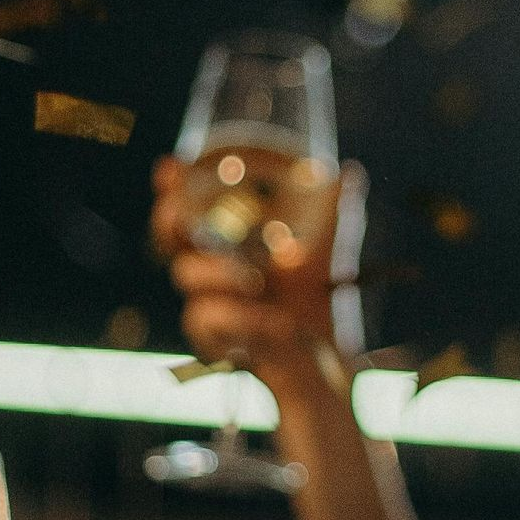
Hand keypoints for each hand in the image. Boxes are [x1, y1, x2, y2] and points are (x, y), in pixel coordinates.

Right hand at [151, 157, 366, 392]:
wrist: (323, 353)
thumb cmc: (316, 296)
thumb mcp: (328, 249)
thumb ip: (335, 210)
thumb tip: (350, 171)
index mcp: (230, 241)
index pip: (190, 208)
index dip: (173, 187)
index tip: (170, 167)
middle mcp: (211, 267)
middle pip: (169, 237)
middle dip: (169, 218)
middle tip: (181, 213)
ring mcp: (206, 301)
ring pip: (188, 275)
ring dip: (220, 272)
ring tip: (256, 281)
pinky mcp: (209, 338)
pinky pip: (207, 317)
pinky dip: (241, 316)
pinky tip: (274, 323)